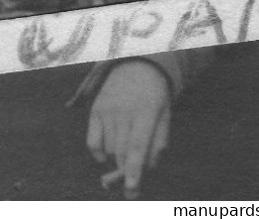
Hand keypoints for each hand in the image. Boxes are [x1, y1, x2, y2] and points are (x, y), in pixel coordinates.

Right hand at [88, 60, 171, 198]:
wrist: (135, 66)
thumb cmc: (156, 96)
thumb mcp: (165, 116)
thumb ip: (158, 143)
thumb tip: (147, 168)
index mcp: (145, 114)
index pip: (137, 148)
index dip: (134, 171)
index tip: (131, 190)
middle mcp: (123, 112)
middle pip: (121, 153)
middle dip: (126, 174)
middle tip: (132, 193)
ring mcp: (106, 111)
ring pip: (109, 150)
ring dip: (117, 161)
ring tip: (126, 159)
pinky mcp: (94, 111)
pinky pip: (92, 142)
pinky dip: (99, 154)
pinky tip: (107, 156)